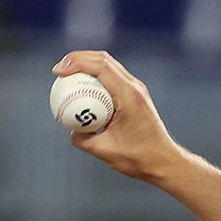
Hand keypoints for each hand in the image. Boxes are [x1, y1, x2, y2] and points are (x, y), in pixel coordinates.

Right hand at [52, 51, 184, 183]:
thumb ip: (82, 139)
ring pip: (109, 66)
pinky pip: (112, 78)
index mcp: (130, 95)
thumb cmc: (138, 157)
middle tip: (58, 71)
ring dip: (87, 66)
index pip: (101, 66)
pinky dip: (95, 78)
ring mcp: (137, 90)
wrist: (163, 161)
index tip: (57, 72)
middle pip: (104, 59)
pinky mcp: (135, 95)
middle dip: (78, 59)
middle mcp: (135, 87)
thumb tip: (69, 129)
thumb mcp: (104, 150)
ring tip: (66, 76)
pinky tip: (82, 90)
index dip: (76, 62)